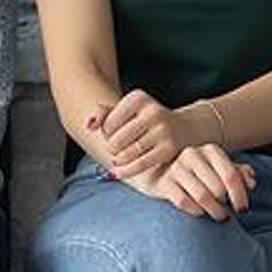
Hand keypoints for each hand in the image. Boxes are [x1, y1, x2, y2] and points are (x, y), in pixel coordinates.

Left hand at [91, 90, 209, 178]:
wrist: (182, 128)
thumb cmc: (144, 120)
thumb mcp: (125, 110)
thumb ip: (102, 113)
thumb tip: (89, 125)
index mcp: (138, 98)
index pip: (107, 124)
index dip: (105, 133)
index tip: (114, 134)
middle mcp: (152, 111)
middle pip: (115, 140)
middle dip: (111, 148)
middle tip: (116, 149)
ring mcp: (162, 130)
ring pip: (126, 154)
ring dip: (117, 161)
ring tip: (117, 159)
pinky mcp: (169, 148)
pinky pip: (140, 165)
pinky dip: (125, 171)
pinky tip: (118, 173)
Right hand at [148, 145, 256, 222]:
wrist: (159, 171)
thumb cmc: (197, 172)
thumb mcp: (219, 169)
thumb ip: (238, 173)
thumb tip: (251, 182)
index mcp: (211, 150)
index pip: (231, 175)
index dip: (240, 195)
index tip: (243, 209)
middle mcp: (193, 155)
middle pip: (218, 188)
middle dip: (226, 204)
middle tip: (227, 212)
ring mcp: (176, 168)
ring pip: (203, 196)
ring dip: (215, 211)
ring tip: (220, 216)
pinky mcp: (163, 182)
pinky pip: (184, 202)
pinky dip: (196, 211)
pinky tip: (201, 213)